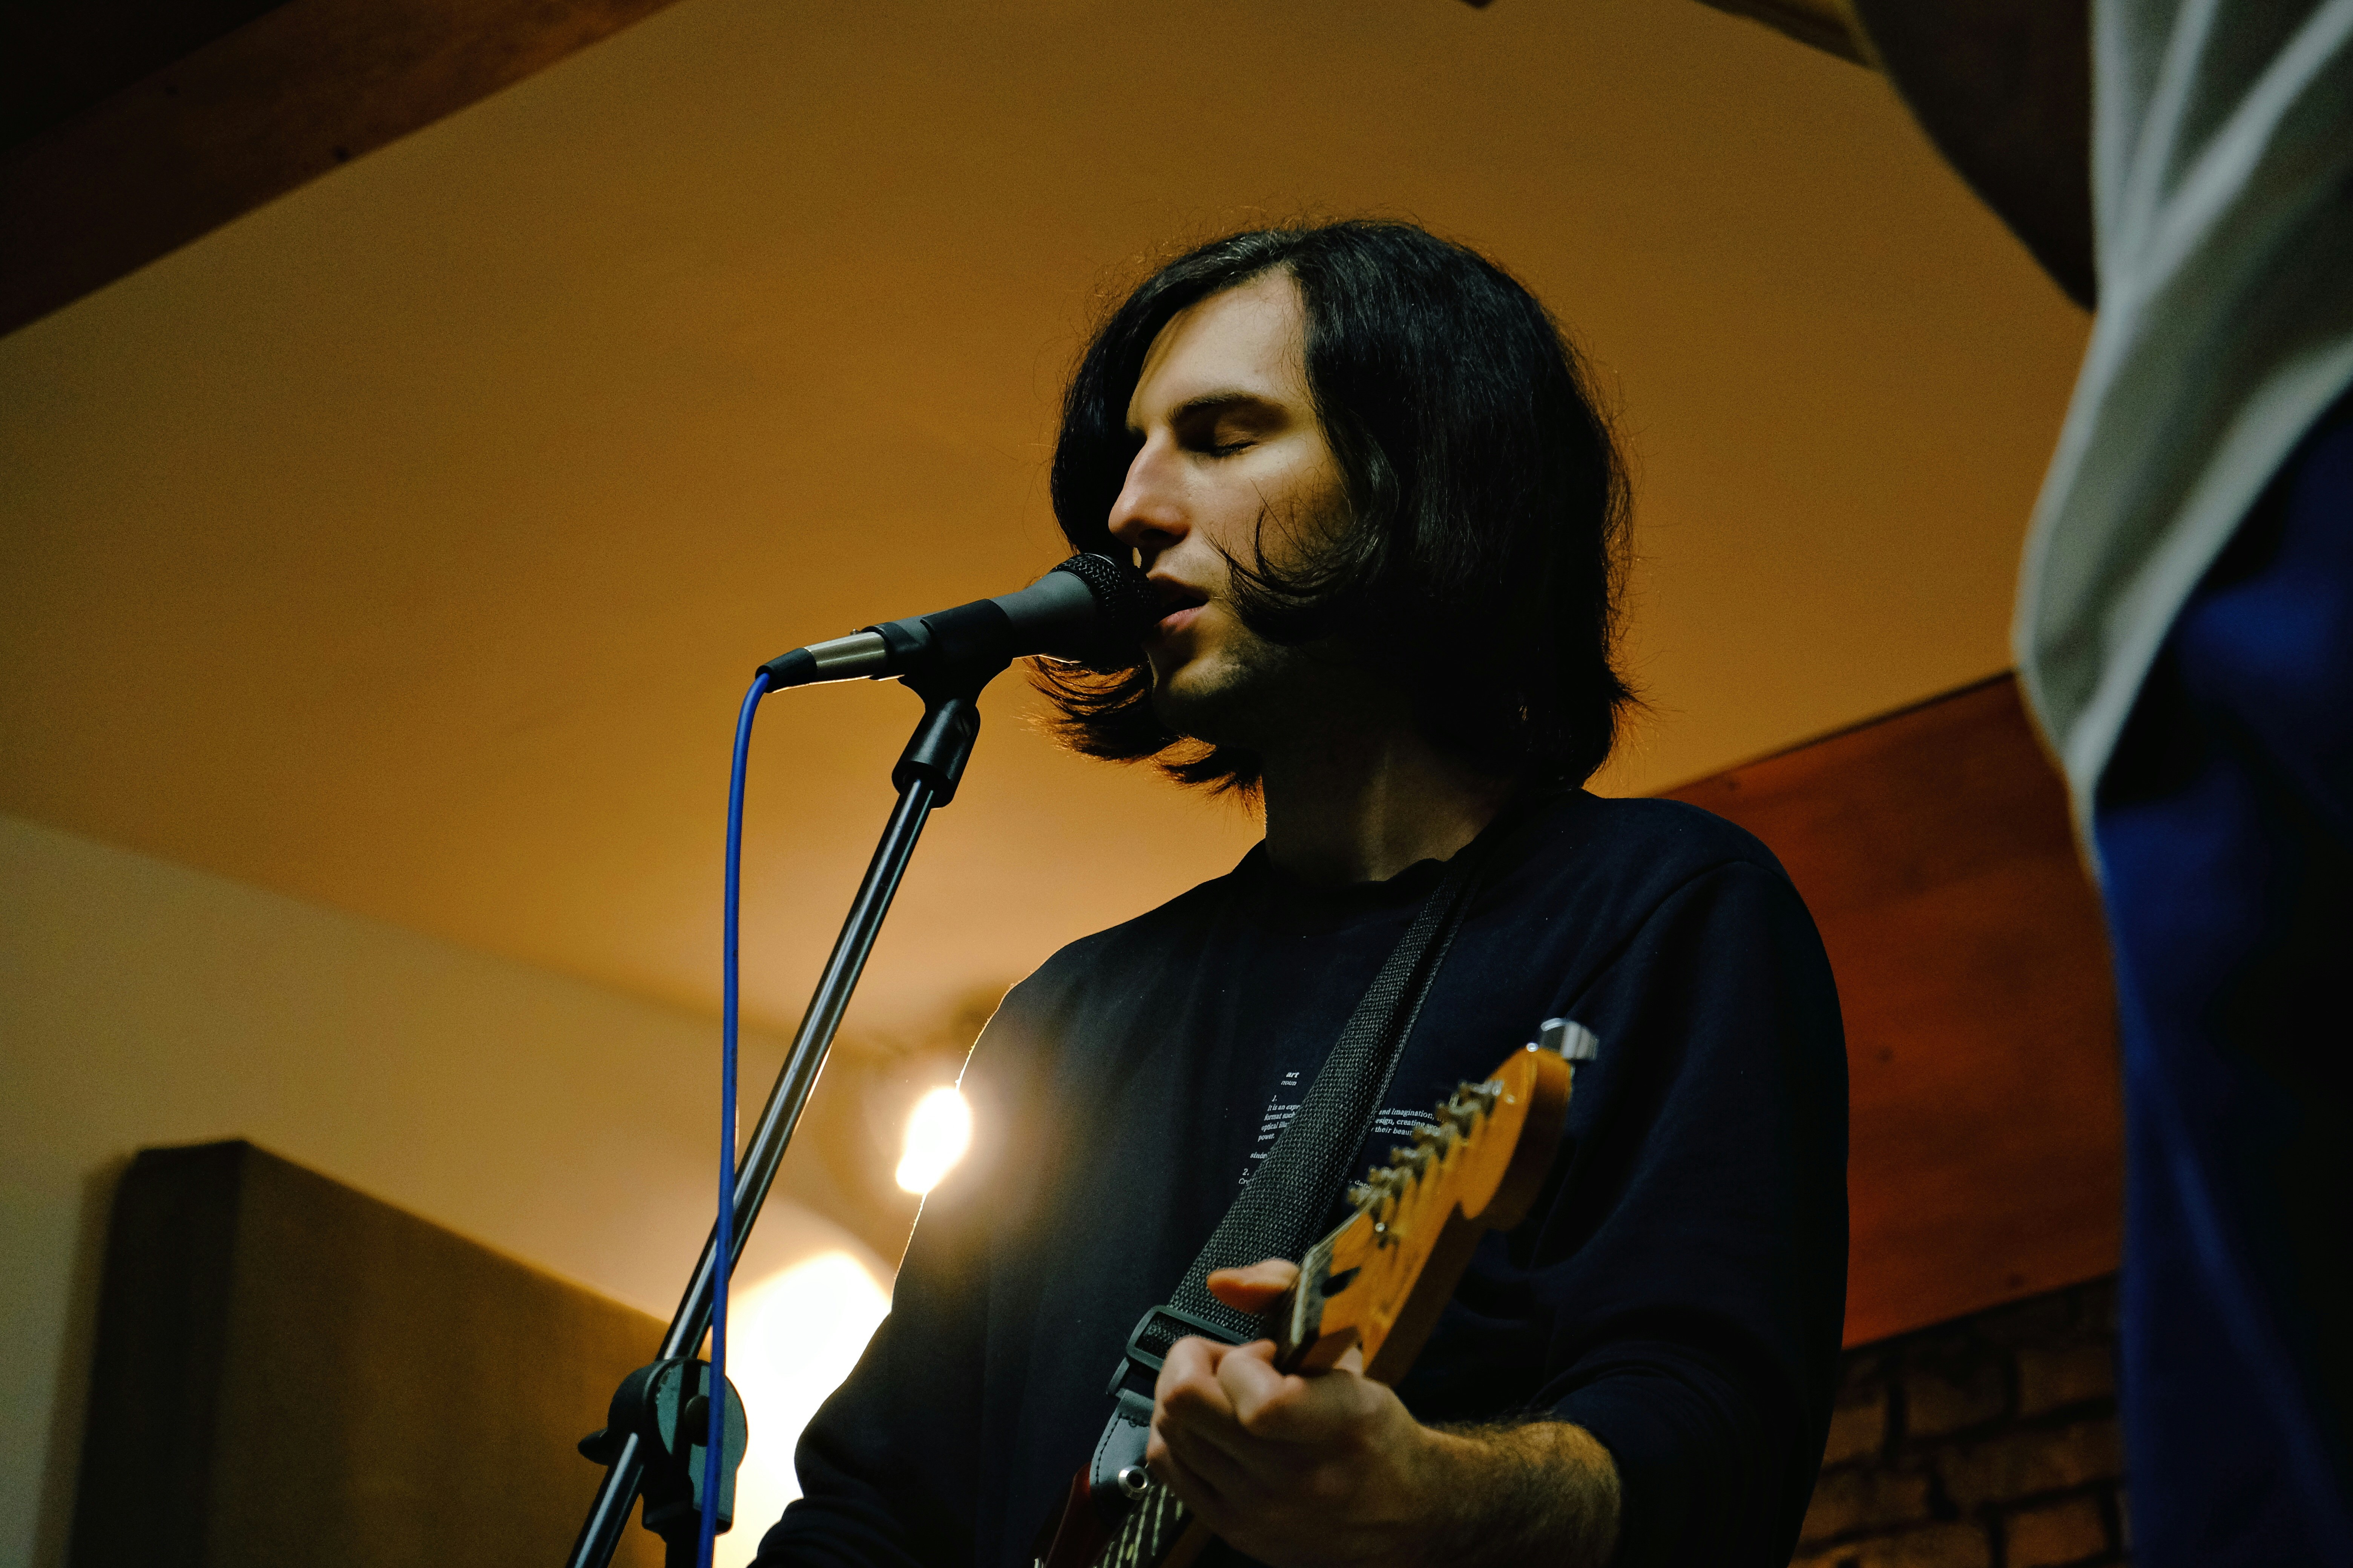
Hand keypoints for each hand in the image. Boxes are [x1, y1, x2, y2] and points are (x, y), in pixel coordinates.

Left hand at [1142, 1259, 1459, 1567]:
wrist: (1397, 1512)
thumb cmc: (1370, 1425)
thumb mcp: (1349, 1347)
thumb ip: (1286, 1291)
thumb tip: (1224, 1282)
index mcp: (1342, 1426)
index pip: (1261, 1404)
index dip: (1244, 1361)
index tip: (1264, 1353)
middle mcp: (1297, 1476)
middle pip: (1188, 1406)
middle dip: (1197, 1361)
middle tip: (1230, 1363)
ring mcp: (1258, 1509)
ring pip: (1168, 1430)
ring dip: (1187, 1396)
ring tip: (1226, 1396)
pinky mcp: (1231, 1527)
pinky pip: (1164, 1462)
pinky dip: (1177, 1432)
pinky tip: (1211, 1425)